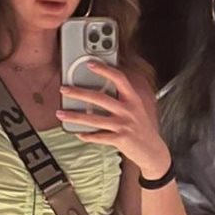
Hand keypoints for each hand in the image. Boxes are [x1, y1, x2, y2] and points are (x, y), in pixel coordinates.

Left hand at [56, 62, 170, 178]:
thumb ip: (123, 98)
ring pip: (94, 119)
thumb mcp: (136, 109)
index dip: (105, 70)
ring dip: (75, 116)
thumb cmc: (141, 128)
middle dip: (79, 92)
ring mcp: (124, 125)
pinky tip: (78, 133)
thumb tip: (102, 87)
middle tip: (64, 89)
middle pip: (100, 98)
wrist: (153, 151)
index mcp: (133, 99)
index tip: (90, 63)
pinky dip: (87, 136)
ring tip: (60, 113)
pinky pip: (99, 137)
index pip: (119, 79)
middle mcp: (128, 110)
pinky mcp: (120, 140)